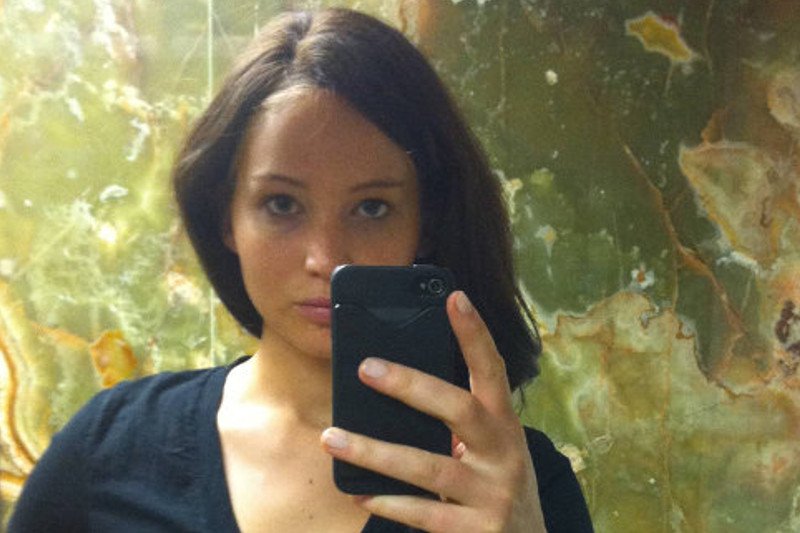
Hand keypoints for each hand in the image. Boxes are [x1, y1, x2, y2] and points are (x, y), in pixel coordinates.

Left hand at [321, 291, 546, 531]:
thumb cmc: (496, 485)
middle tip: (366, 367)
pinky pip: (426, 514)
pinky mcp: (477, 531)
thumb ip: (457, 423)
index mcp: (504, 425)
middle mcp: (504, 454)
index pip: (492, 370)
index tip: (454, 298)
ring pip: (430, 467)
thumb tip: (396, 385)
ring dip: (376, 452)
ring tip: (333, 437)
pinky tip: (359, 493)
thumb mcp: (490, 448)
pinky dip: (390, 502)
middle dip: (411, 385)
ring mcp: (493, 494)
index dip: (475, 334)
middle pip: (459, 409)